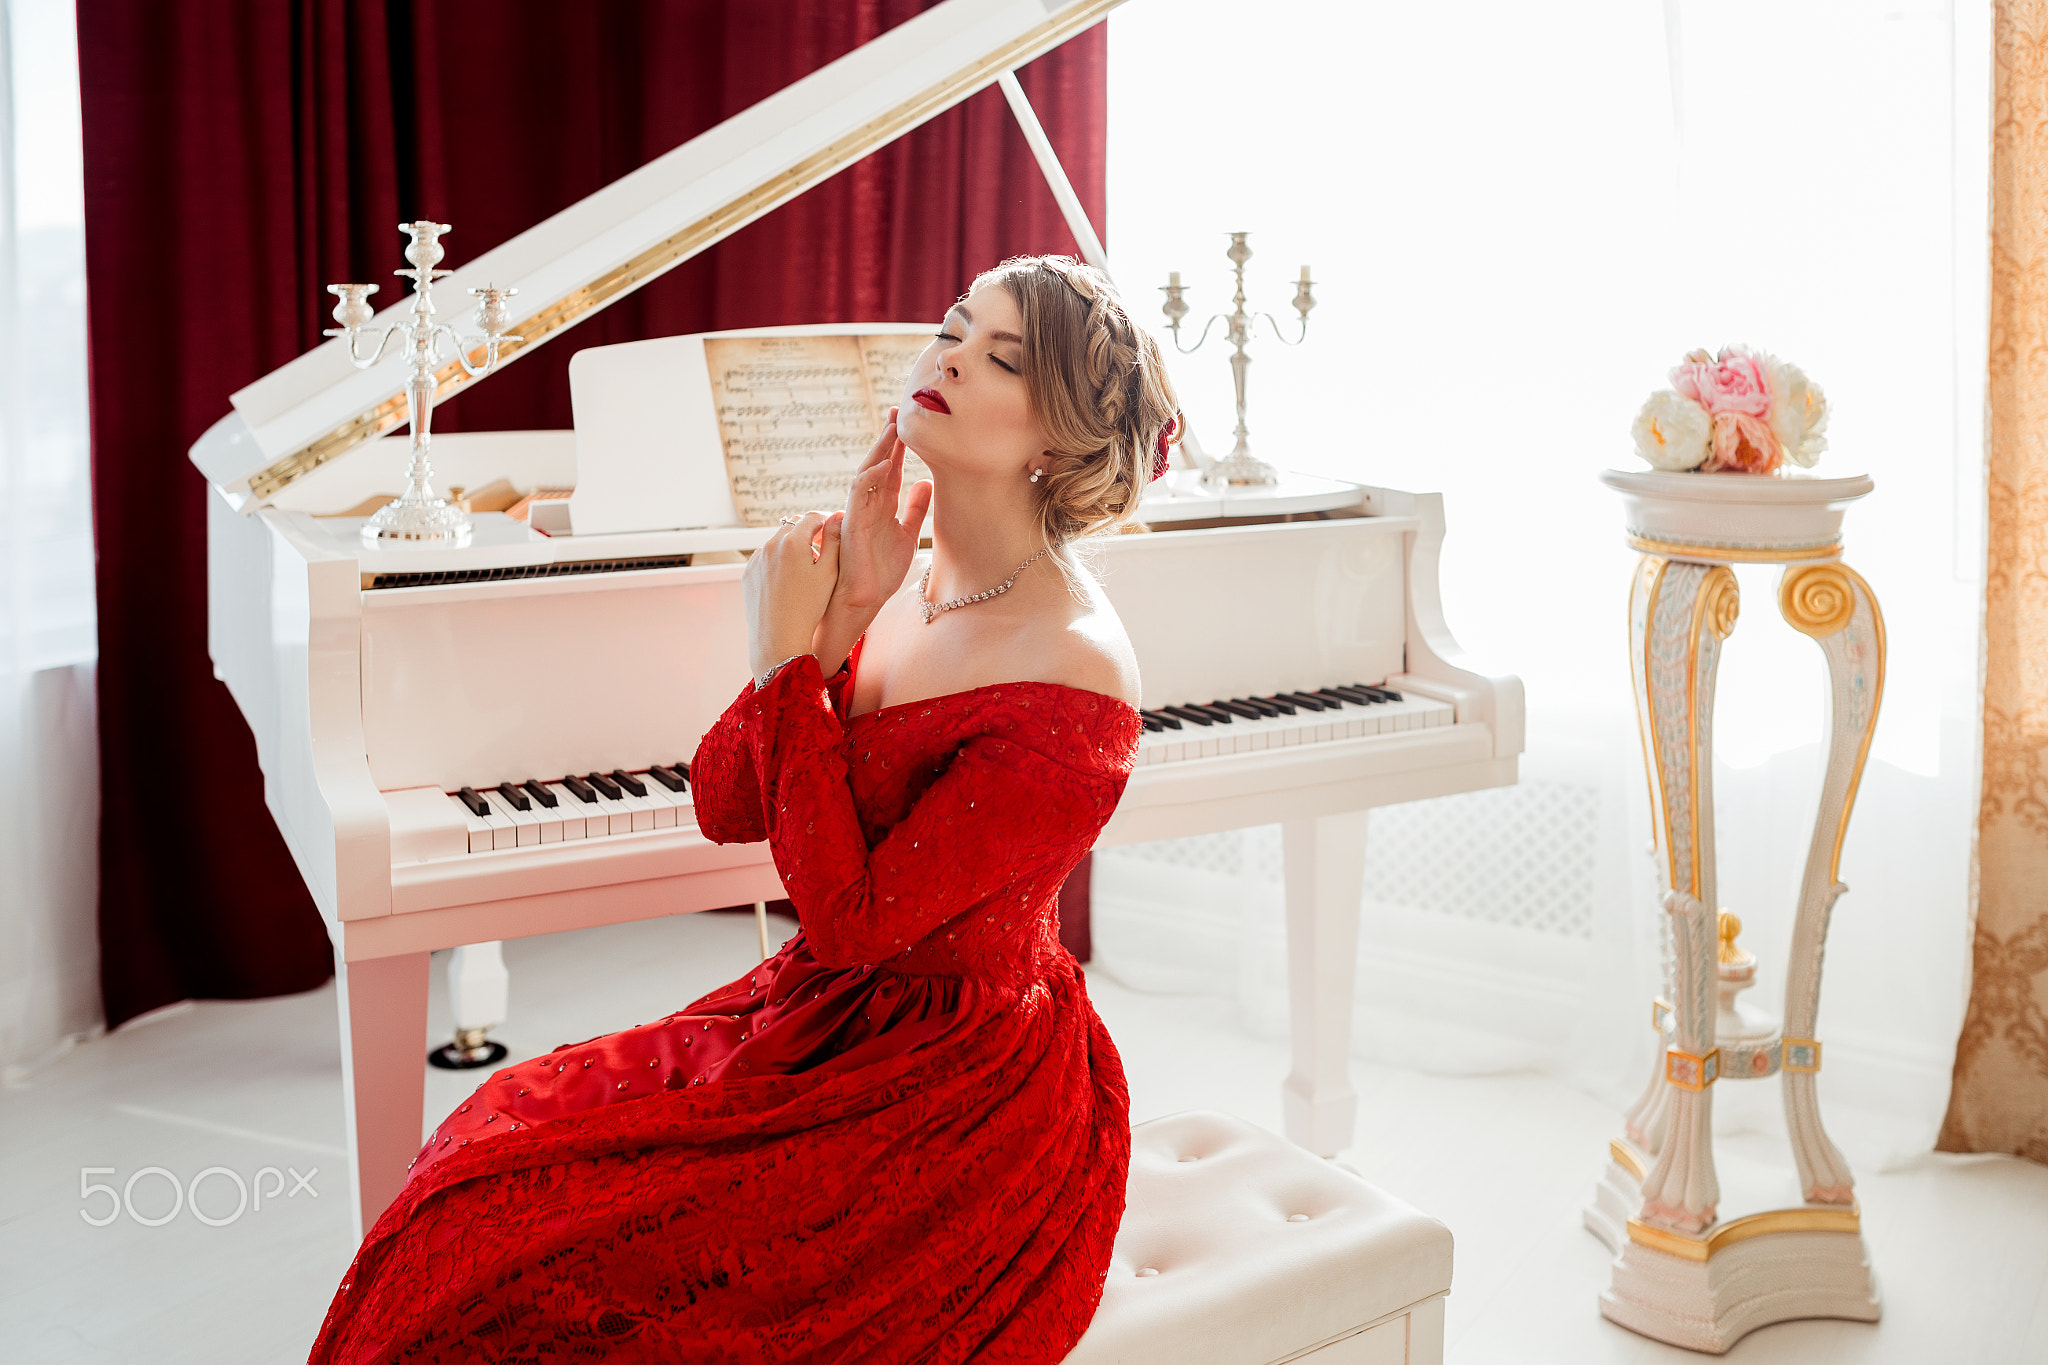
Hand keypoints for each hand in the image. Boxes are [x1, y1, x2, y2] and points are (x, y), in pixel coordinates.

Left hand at [743, 510, 841, 679]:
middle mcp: (769, 545)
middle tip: (822, 548)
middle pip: (793, 526)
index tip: (834, 531)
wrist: (778, 639)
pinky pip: (765, 559)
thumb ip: (835, 541)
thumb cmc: (809, 608)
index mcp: (792, 542)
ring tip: (805, 568)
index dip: (826, 521)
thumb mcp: (830, 574)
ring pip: (777, 542)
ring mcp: (756, 559)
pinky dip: (777, 562)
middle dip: (808, 532)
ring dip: (791, 547)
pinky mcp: (748, 574)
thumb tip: (837, 517)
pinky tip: (788, 581)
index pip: (812, 517)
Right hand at [814, 410, 932, 671]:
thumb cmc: (882, 571)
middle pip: (877, 464)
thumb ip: (915, 509)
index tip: (909, 422)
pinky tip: (882, 463)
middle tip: (897, 412)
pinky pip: (857, 495)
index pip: (890, 468)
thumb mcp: (907, 534)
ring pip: (866, 473)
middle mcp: (868, 504)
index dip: (898, 446)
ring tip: (891, 429)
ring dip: (878, 451)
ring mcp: (858, 512)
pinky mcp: (852, 524)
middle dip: (887, 439)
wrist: (866, 599)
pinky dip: (869, 477)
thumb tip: (925, 483)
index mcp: (881, 505)